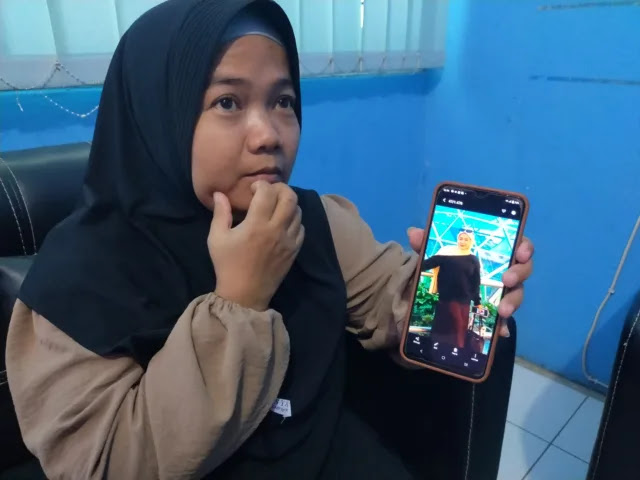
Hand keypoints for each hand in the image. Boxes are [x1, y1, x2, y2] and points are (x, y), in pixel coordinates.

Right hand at [209, 181, 304, 310]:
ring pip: (298, 211)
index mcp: (256, 225)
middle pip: (290, 197)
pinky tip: (282, 222)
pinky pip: (301, 228)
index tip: (253, 189)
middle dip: (280, 188)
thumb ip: (220, 213)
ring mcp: (288, 241)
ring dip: (288, 203)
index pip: (268, 192)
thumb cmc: (227, 265)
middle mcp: (276, 230)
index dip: (262, 184)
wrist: (245, 294)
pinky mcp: (294, 251)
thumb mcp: (217, 238)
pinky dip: (294, 220)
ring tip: (276, 206)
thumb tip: (219, 194)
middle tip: (270, 192)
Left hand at [407, 228, 533, 336]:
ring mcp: (503, 292)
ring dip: (513, 301)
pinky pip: (505, 320)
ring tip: (503, 310)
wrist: (440, 294)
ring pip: (517, 294)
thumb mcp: (436, 255)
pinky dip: (503, 326)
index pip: (518, 244)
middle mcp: (505, 270)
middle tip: (507, 280)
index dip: (525, 246)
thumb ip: (427, 243)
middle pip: (523, 269)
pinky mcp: (496, 312)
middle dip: (519, 273)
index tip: (521, 252)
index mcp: (496, 252)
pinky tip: (500, 332)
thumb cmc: (448, 266)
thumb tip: (413, 233)